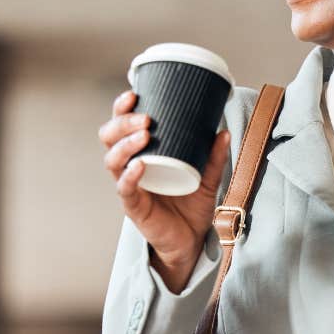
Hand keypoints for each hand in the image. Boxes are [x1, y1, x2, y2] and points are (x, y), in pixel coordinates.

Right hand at [99, 88, 231, 268]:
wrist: (191, 240)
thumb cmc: (192, 205)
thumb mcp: (208, 177)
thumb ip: (214, 157)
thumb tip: (223, 131)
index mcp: (143, 154)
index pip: (123, 126)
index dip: (123, 109)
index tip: (134, 93)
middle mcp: (131, 167)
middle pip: (110, 138)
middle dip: (122, 123)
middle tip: (145, 118)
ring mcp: (131, 186)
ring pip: (113, 161)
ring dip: (126, 144)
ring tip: (145, 134)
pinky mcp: (135, 207)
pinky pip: (126, 189)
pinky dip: (131, 176)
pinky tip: (139, 165)